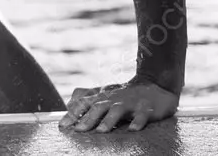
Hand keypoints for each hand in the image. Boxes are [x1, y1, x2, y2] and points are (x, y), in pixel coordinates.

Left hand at [58, 77, 178, 132]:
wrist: (154, 85)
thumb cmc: (125, 93)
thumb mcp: (105, 93)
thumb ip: (87, 97)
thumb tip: (68, 104)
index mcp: (103, 97)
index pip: (84, 103)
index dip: (72, 114)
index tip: (62, 126)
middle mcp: (114, 99)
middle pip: (98, 107)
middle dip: (88, 118)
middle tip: (78, 130)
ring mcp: (130, 103)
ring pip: (118, 110)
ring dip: (109, 120)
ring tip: (101, 131)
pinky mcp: (146, 108)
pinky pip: (142, 115)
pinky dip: (138, 121)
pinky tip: (133, 129)